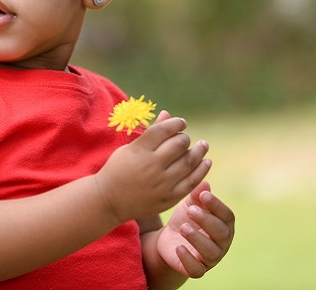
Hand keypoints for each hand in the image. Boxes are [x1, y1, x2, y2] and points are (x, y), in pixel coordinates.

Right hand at [95, 111, 210, 221]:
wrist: (109, 200)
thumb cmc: (118, 169)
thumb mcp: (129, 148)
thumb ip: (150, 133)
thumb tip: (168, 114)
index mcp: (139, 151)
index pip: (164, 130)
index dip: (176, 123)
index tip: (181, 123)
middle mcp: (152, 166)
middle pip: (179, 144)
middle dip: (185, 137)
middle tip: (185, 138)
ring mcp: (162, 184)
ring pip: (189, 162)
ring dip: (199, 151)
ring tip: (203, 145)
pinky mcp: (169, 198)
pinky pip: (191, 182)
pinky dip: (202, 170)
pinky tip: (206, 161)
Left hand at [156, 181, 235, 277]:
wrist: (169, 239)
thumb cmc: (186, 219)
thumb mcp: (189, 205)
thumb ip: (197, 195)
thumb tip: (204, 183)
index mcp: (224, 225)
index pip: (227, 216)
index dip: (217, 206)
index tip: (203, 196)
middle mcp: (222, 243)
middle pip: (221, 233)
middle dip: (207, 221)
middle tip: (191, 210)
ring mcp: (211, 259)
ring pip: (212, 252)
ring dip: (198, 239)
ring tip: (183, 228)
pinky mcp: (197, 270)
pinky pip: (197, 270)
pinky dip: (188, 260)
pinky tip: (179, 248)